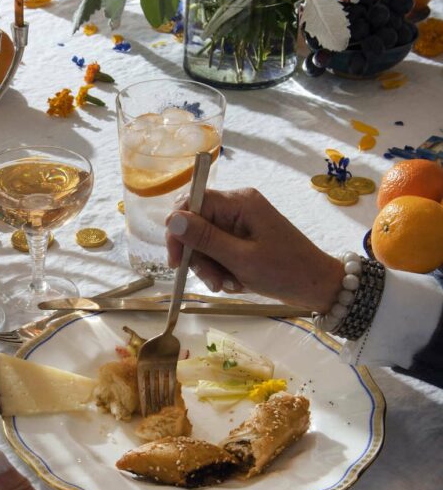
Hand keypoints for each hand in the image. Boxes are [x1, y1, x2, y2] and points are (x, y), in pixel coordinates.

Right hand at [166, 188, 342, 313]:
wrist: (318, 287)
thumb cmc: (285, 271)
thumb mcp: (241, 258)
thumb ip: (205, 238)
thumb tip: (171, 219)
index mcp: (239, 202)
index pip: (192, 203)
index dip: (178, 230)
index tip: (176, 261)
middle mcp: (238, 207)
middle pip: (196, 225)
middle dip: (199, 256)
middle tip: (213, 282)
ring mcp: (241, 223)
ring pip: (205, 242)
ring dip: (211, 268)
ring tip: (228, 285)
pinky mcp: (244, 239)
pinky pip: (219, 251)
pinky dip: (222, 269)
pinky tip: (236, 282)